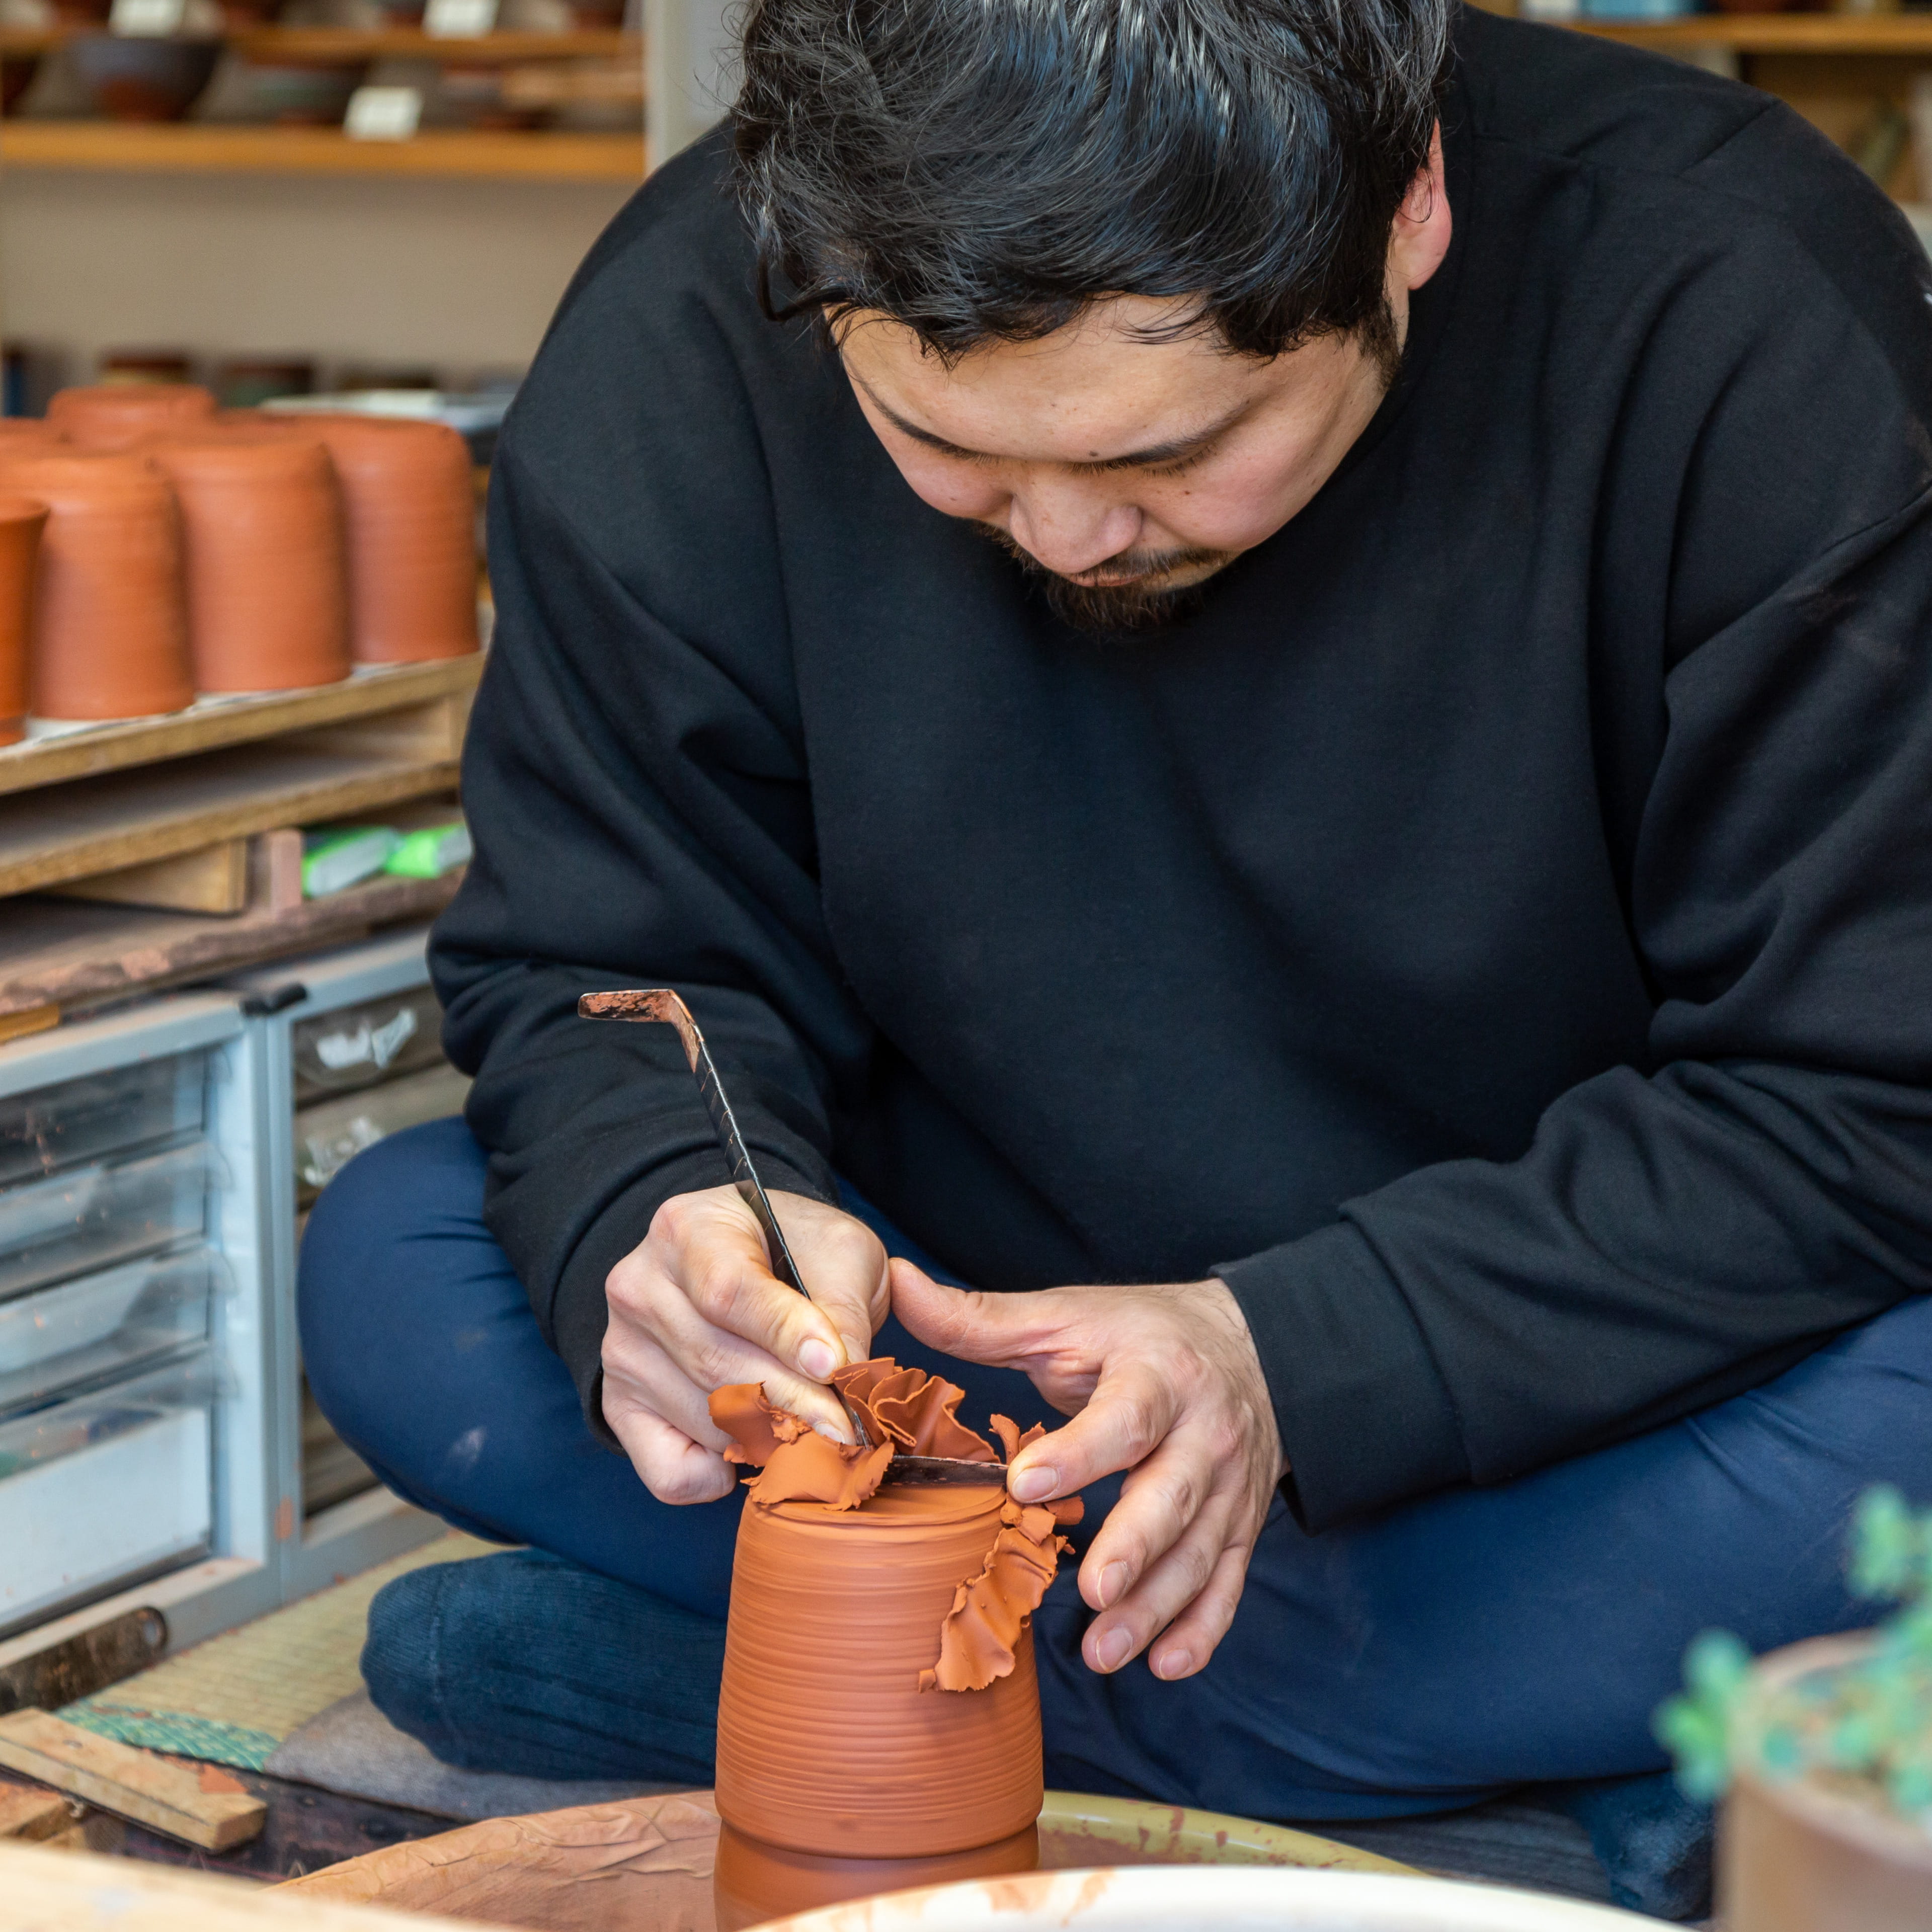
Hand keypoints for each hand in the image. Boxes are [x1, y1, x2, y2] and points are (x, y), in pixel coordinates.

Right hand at [601, 1187, 888, 1504]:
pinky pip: (671, 1471)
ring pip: (704, 1420)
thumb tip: (848, 1378)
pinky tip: (752, 1446)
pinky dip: (719, 1476)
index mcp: (686, 1228)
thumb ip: (844, 1305)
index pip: (728, 1290)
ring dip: (771, 1437)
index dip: (785, 1334)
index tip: (836, 1367)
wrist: (742, 1261)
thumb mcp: (836, 1250)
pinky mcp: (620, 1406)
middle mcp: (639, 1287)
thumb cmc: (793, 1252)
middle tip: (852, 1428)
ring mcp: (622, 1350)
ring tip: (817, 1426)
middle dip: (796, 1403)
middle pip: (717, 1364)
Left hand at [892, 1263, 1283, 1680]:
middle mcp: (1203, 1432)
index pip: (1124, 1416)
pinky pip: (1229, 1580)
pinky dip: (1202, 1627)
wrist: (1250, 1347)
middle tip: (1092, 1590)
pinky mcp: (1242, 1524)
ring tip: (1106, 1650)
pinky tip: (1165, 1663)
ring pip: (1199, 1551)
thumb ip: (982, 1318)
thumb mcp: (1068, 1315)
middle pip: (1173, 1494)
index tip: (1026, 1483)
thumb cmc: (1140, 1334)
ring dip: (1157, 1606)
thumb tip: (897, 1282)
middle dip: (1135, 1546)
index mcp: (1158, 1374)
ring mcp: (1229, 1484)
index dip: (1080, 1451)